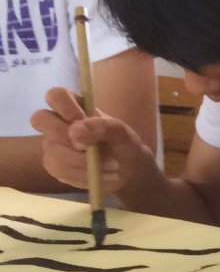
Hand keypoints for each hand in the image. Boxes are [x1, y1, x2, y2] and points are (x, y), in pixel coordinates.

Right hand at [31, 86, 156, 193]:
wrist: (127, 170)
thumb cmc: (123, 143)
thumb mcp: (122, 133)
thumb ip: (102, 127)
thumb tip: (74, 131)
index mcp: (75, 105)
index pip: (56, 96)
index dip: (64, 107)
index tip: (80, 120)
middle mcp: (58, 122)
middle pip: (40, 119)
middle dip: (64, 135)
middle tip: (88, 148)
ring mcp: (52, 143)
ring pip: (52, 150)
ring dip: (82, 161)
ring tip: (109, 166)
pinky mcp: (53, 164)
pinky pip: (58, 169)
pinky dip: (81, 174)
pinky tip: (97, 175)